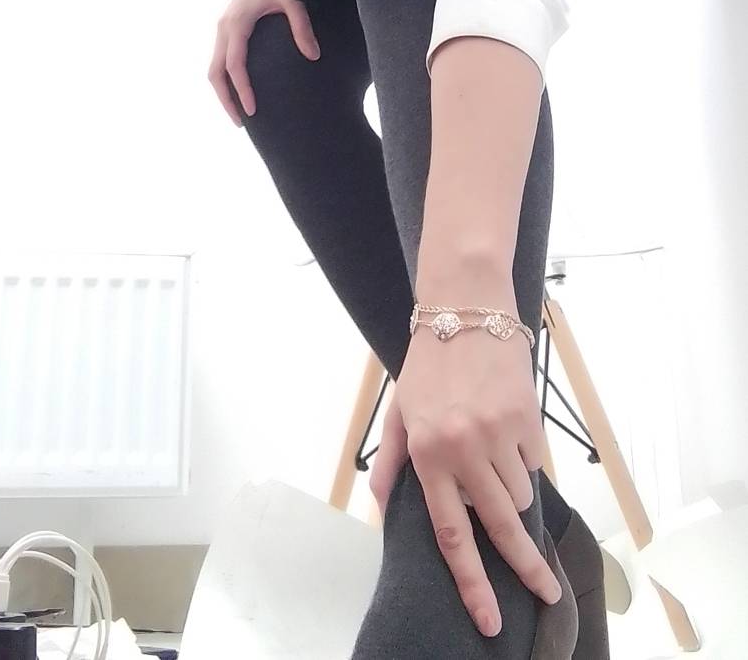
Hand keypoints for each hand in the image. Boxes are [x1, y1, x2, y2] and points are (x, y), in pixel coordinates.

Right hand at [208, 0, 319, 123]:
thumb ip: (301, 26)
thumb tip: (313, 56)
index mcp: (237, 24)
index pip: (235, 65)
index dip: (242, 90)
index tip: (252, 110)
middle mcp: (224, 28)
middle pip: (215, 73)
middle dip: (226, 100)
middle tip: (242, 124)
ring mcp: (222, 29)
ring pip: (213, 68)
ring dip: (222, 92)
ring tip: (239, 115)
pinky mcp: (226, 29)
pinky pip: (219, 60)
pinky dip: (224, 79)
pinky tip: (238, 92)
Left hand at [369, 280, 561, 638]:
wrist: (466, 308)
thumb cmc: (429, 362)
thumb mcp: (400, 411)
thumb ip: (394, 463)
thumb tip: (381, 507)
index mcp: (428, 455)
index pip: (453, 536)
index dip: (473, 584)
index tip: (491, 619)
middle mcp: (463, 450)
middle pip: (501, 528)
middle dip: (526, 568)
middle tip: (545, 593)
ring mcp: (498, 434)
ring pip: (520, 494)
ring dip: (512, 490)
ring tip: (493, 451)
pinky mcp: (527, 418)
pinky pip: (536, 462)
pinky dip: (526, 458)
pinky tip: (508, 427)